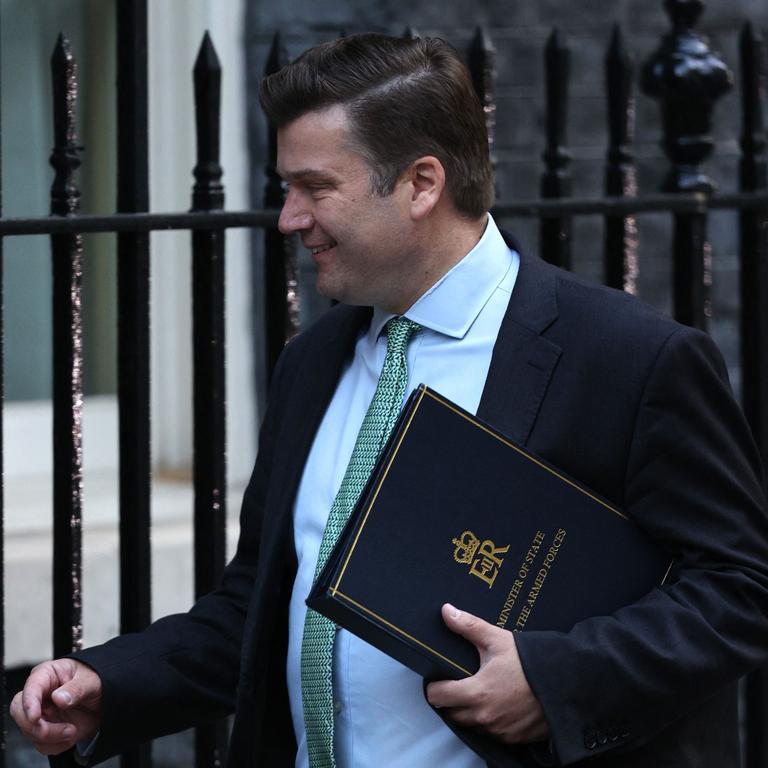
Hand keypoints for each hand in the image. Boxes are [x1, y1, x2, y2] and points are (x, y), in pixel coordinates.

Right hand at [10, 658, 102, 755]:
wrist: (103, 700)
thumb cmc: (95, 682)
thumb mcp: (92, 681)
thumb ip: (77, 688)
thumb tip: (59, 698)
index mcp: (48, 675)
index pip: (31, 687)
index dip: (29, 703)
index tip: (35, 718)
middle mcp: (39, 694)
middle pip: (20, 712)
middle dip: (36, 726)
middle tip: (62, 730)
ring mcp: (40, 713)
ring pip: (29, 731)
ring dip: (51, 738)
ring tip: (73, 731)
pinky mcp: (44, 729)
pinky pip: (40, 744)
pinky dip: (55, 746)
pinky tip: (69, 737)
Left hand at [426, 603, 547, 743]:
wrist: (566, 682)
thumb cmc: (530, 661)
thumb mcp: (497, 639)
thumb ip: (468, 626)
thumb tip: (446, 611)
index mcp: (476, 693)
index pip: (437, 697)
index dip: (434, 686)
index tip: (439, 678)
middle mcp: (485, 717)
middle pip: (452, 713)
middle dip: (451, 699)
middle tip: (460, 682)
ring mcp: (500, 730)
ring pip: (471, 724)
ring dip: (470, 711)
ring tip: (481, 691)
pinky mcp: (514, 738)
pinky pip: (492, 732)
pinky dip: (490, 720)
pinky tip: (499, 703)